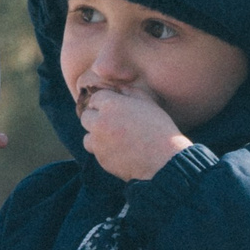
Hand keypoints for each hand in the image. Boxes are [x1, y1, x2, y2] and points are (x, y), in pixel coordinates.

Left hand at [76, 88, 191, 182]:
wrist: (164, 160)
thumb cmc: (160, 129)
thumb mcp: (149, 103)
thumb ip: (131, 92)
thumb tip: (119, 89)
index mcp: (111, 105)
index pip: (95, 98)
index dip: (104, 103)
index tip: (114, 108)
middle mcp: (100, 122)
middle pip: (86, 117)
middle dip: (96, 118)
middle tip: (112, 123)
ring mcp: (99, 142)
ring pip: (87, 137)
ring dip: (96, 136)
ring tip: (114, 138)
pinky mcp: (101, 159)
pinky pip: (96, 153)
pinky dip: (103, 151)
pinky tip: (119, 150)